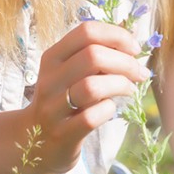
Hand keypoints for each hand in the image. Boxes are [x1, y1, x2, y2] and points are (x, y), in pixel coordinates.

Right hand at [20, 20, 150, 173]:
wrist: (34, 141)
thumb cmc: (62, 100)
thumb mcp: (69, 72)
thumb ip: (94, 56)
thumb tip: (131, 42)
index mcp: (53, 57)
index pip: (86, 32)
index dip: (116, 36)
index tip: (134, 48)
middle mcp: (50, 79)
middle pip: (93, 56)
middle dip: (125, 62)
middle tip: (139, 73)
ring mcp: (54, 108)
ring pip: (92, 86)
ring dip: (120, 85)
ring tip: (130, 89)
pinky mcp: (63, 134)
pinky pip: (92, 117)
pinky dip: (109, 109)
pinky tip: (111, 108)